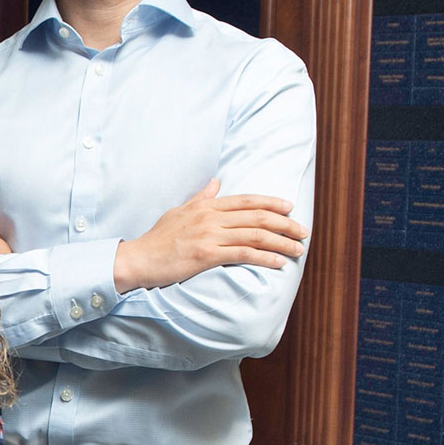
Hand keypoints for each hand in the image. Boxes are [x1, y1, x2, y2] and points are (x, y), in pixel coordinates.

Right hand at [113, 179, 305, 291]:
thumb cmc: (159, 238)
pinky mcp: (206, 255)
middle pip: (257, 216)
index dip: (271, 202)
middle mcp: (210, 217)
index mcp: (206, 206)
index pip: (246, 200)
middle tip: (303, 231)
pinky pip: (242, 254)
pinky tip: (278, 262)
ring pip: (254, 235)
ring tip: (298, 249)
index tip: (290, 207)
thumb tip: (216, 182)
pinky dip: (264, 257)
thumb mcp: (179, 212)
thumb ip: (201, 198)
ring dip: (281, 242)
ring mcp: (209, 236)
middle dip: (285, 223)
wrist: (139, 259)